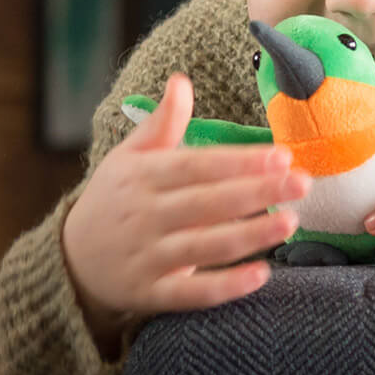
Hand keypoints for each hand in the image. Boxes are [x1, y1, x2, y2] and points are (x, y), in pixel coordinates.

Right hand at [62, 73, 309, 347]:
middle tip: (302, 183)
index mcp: (142, 177)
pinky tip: (261, 275)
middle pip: (208, 203)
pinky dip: (226, 287)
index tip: (281, 155)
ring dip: (250, 236)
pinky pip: (192, 293)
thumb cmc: (114, 199)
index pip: (197, 166)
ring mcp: (147, 257)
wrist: (73, 259)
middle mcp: (145, 216)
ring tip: (290, 222)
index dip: (239, 161)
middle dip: (258, 192)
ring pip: (206, 247)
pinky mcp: (151, 294)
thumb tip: (181, 80)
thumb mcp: (128, 156)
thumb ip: (161, 123)